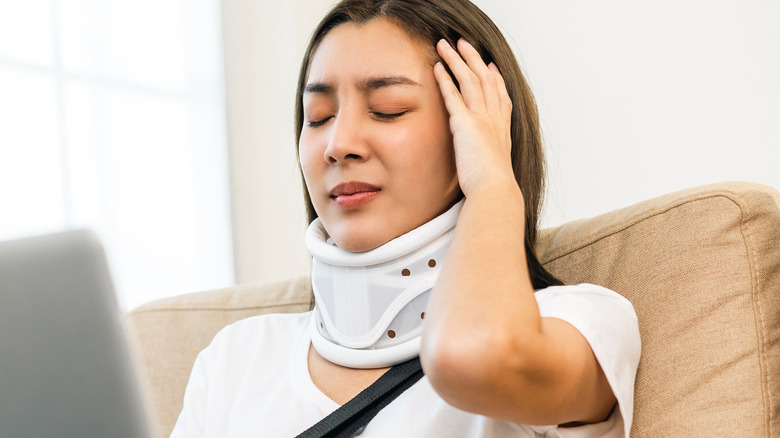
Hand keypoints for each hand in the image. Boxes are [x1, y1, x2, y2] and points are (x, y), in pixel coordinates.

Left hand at [433, 38, 514, 196]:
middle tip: (465, 43)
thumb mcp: (494, 167)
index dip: (496, 79)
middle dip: (474, 59)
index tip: (491, 66)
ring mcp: (482, 118)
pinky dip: (445, 79)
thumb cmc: (493, 186)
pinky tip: (437, 67)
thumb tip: (481, 160)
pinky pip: (454, 95)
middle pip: (486, 79)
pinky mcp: (466, 123)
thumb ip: (487, 156)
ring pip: (470, 80)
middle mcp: (495, 119)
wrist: (495, 189)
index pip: (501, 96)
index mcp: (503, 129)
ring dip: (457, 60)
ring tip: (445, 45)